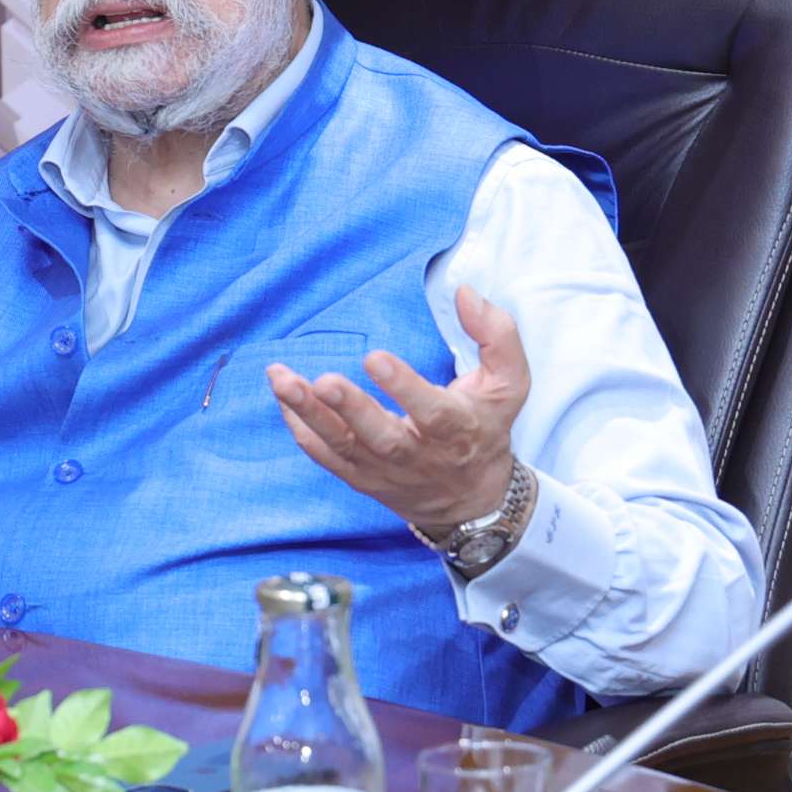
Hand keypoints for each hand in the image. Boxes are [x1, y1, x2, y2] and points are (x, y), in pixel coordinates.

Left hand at [266, 282, 529, 543]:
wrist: (472, 498)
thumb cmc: (485, 426)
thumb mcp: (510, 382)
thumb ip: (496, 334)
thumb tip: (464, 293)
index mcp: (459, 429)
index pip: (433, 413)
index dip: (404, 387)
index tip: (374, 357)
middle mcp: (420, 456)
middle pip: (381, 438)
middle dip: (351, 410)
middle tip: (323, 382)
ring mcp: (386, 471)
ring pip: (344, 447)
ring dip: (311, 414)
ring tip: (282, 381)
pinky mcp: (362, 478)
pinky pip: (326, 457)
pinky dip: (302, 430)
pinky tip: (284, 399)